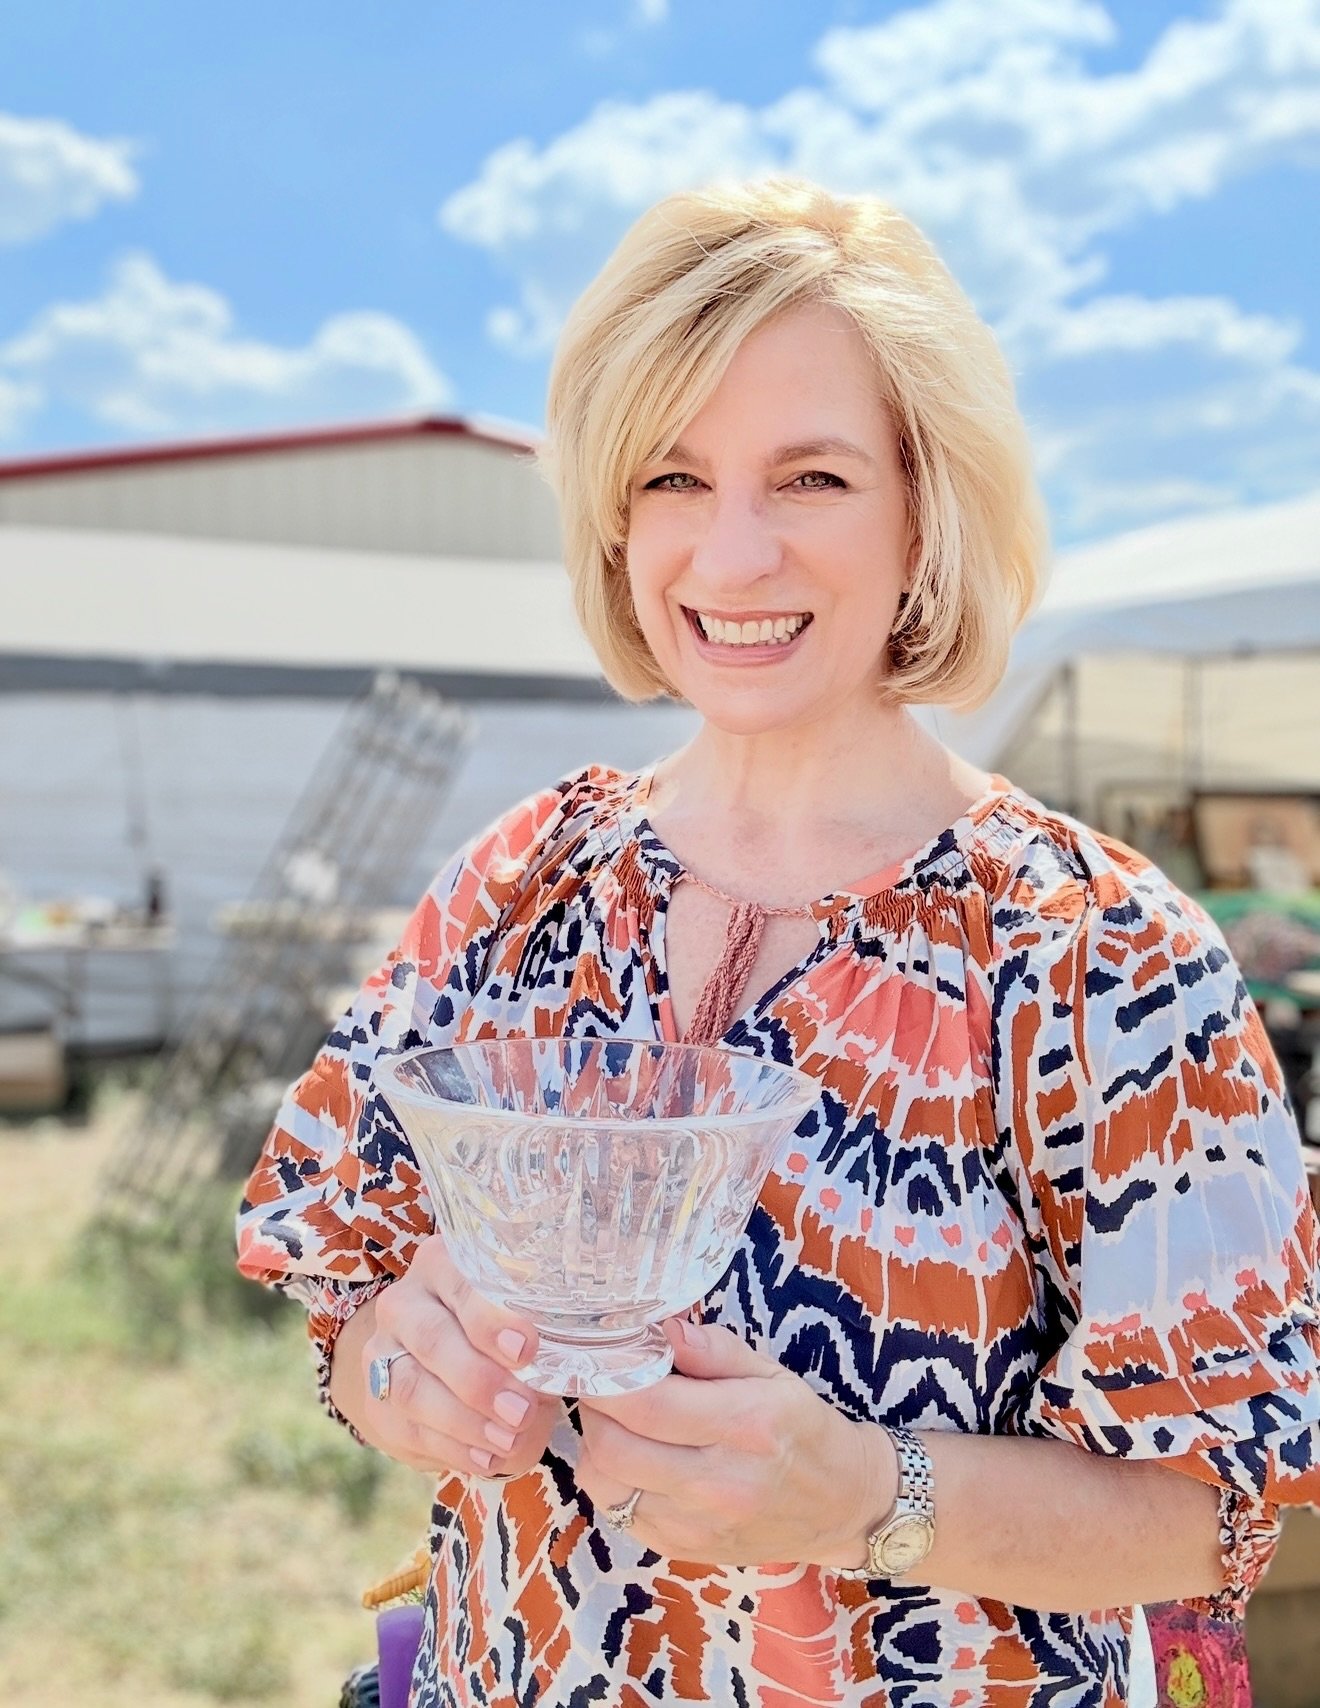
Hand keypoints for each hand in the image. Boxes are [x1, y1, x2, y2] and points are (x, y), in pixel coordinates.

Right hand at [361, 1233, 561, 1478]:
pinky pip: (407, 1429)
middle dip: (478, 1380)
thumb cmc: (503, 1334)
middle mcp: (404, 1302)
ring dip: (465, 1421)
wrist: (444, 1361)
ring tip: (507, 1440)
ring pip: (412, 1388)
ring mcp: (382, 1352)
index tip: (526, 1349)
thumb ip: (537, 1343)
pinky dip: (452, 1448)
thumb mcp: (522, 1323)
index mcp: (443, 1264)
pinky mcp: (376, 1402)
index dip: (490, 1318)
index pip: (460, 1283)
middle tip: (521, 1410)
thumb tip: (548, 1384)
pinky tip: (486, 1458)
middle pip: (431, 1338)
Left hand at [576, 1318, 894, 1567]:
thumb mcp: (772, 1374)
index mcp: (743, 1425)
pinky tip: (635, 1460)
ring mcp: (697, 1525)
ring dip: (596, 1446)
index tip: (601, 1357)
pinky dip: (612, 1481)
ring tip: (618, 1423)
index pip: (647, 1404)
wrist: (842, 1507)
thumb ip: (714, 1349)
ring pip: (605, 1484)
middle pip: (613, 1447)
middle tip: (605, 1386)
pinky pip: (618, 1513)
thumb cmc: (804, 1430)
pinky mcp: (682, 1550)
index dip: (608, 1377)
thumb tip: (663, 1328)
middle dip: (594, 1409)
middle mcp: (717, 1482)